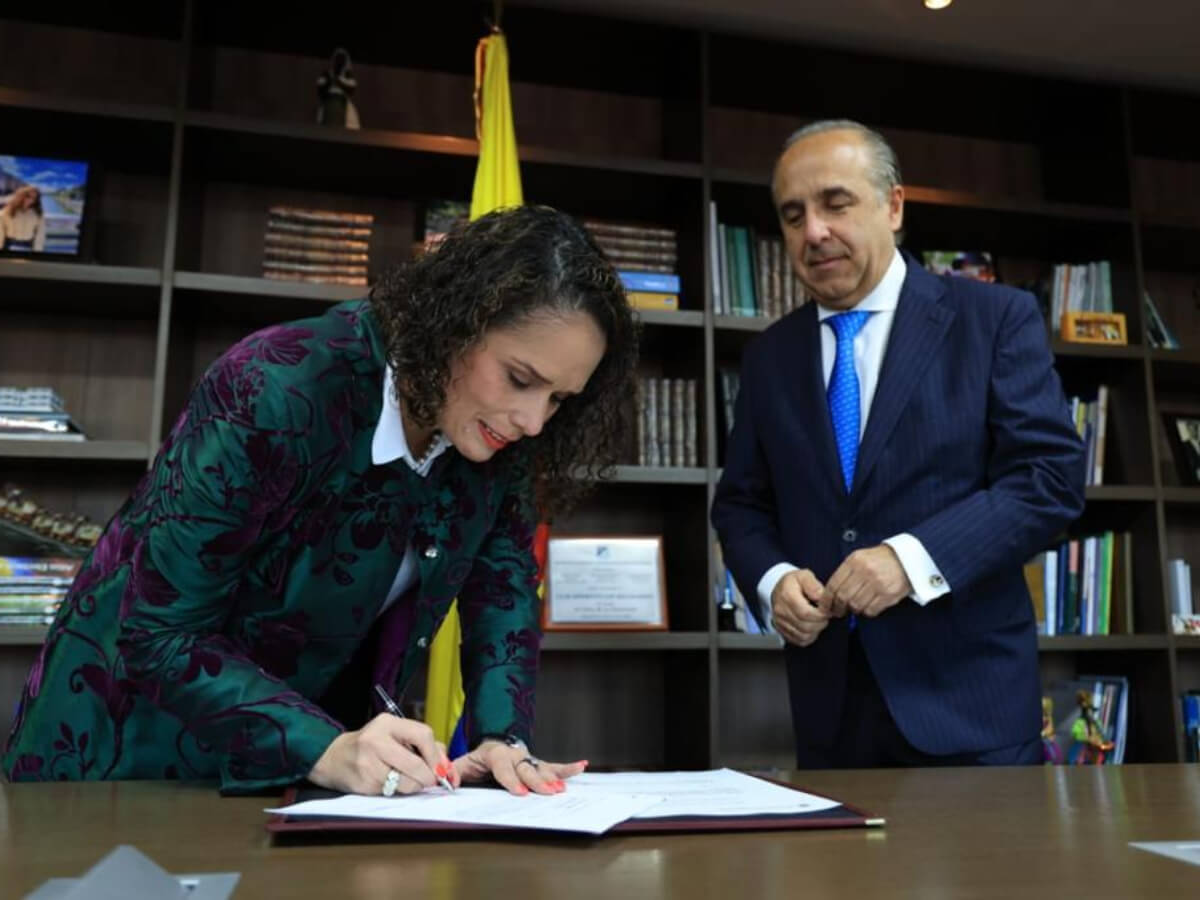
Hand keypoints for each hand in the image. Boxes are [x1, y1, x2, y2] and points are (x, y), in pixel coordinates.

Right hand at [308, 713, 456, 795]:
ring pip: (407, 783)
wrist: (333, 758)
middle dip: (430, 777)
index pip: (422, 735)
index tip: (442, 768)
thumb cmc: (371, 746)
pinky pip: (393, 792)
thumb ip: (422, 745)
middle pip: (416, 763)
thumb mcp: (394, 735)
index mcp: (387, 723)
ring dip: (415, 786)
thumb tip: (447, 766)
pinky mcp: (364, 783)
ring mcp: (368, 763)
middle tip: (432, 781)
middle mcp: (376, 740)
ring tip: (408, 780)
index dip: (436, 755)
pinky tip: (390, 783)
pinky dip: (398, 791)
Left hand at [453, 739, 586, 795]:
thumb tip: (450, 781)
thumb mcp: (461, 763)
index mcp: (495, 754)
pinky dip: (568, 768)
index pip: (503, 767)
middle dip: (536, 781)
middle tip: (546, 792)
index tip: (520, 792)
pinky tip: (581, 766)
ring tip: (561, 788)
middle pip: (526, 769)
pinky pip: (553, 765)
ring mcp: (527, 759)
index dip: (511, 780)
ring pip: (540, 768)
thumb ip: (453, 771)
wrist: (489, 747)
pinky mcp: (536, 763)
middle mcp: (514, 755)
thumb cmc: (476, 760)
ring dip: (552, 778)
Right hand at [771, 569, 833, 646]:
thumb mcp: (804, 575)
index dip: (821, 615)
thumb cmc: (793, 582)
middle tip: (825, 616)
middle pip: (805, 626)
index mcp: (787, 596)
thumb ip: (814, 585)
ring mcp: (779, 622)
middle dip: (820, 623)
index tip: (828, 611)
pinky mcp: (781, 630)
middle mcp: (780, 611)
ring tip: (818, 620)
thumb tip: (821, 597)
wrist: (779, 588)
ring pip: (803, 635)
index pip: (806, 613)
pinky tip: (812, 627)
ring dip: (816, 631)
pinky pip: (799, 640)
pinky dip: (809, 637)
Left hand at [823, 545, 911, 618]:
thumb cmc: (878, 560)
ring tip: (854, 608)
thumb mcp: (859, 558)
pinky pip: (871, 610)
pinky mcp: (888, 594)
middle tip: (838, 612)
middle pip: (843, 597)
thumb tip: (830, 594)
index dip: (826, 599)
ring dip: (853, 610)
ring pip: (856, 605)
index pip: (833, 584)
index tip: (825, 606)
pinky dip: (866, 612)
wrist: (906, 559)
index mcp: (854, 561)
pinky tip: (867, 607)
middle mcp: (865, 571)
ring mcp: (877, 583)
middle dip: (838, 608)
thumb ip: (845, 573)